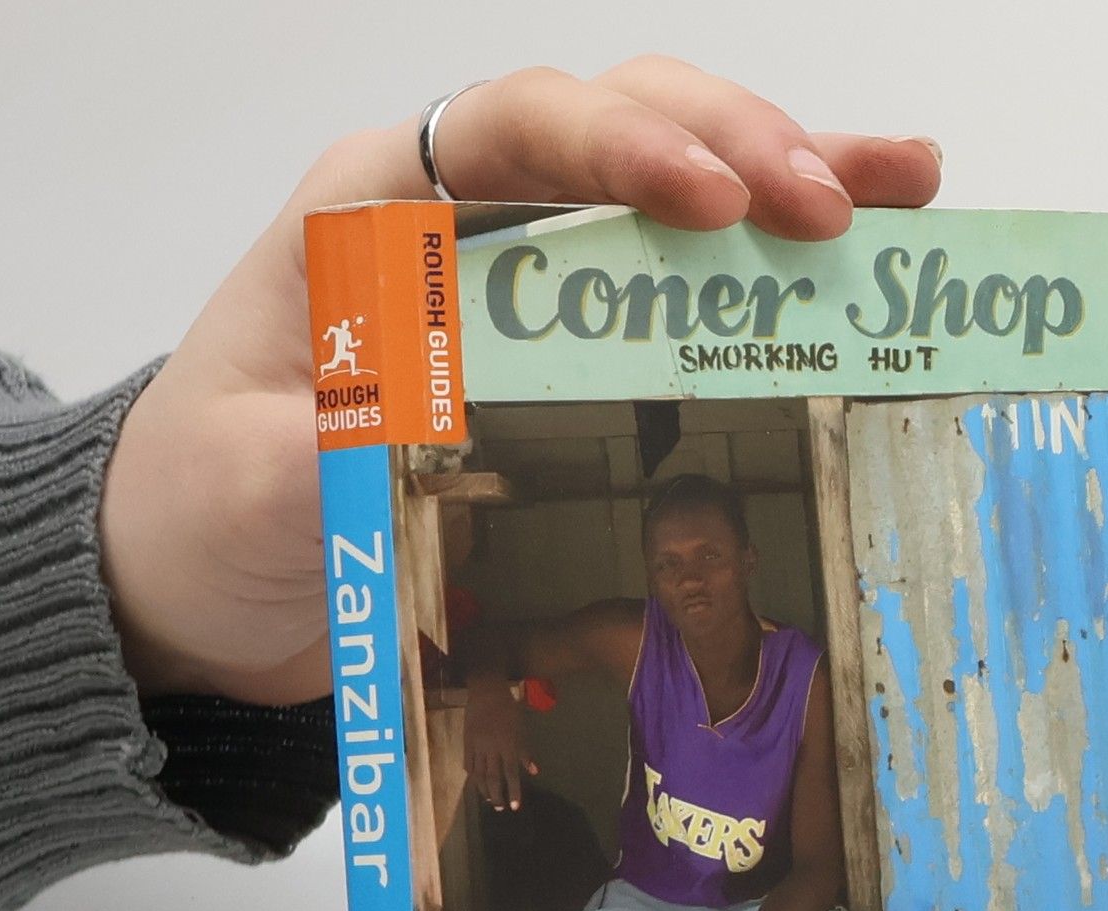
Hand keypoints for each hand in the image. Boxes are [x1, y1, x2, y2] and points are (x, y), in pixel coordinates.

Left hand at [100, 59, 942, 705]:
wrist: (202, 584)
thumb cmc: (201, 512)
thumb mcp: (246, 487)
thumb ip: (324, 445)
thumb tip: (425, 415)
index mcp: (376, 215)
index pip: (515, 130)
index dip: (624, 145)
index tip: (714, 204)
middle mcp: (462, 226)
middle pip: (619, 132)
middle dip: (739, 152)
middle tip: (842, 210)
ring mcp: (523, 288)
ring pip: (668, 195)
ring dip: (787, 186)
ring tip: (906, 195)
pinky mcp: (561, 360)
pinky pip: (672, 297)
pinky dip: (760, 282)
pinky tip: (854, 268)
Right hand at [463, 675, 536, 809]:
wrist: (486, 693)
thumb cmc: (509, 710)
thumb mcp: (522, 729)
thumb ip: (526, 753)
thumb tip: (534, 772)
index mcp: (508, 746)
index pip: (511, 774)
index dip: (514, 791)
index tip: (515, 807)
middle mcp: (492, 749)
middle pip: (493, 778)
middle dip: (497, 795)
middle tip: (500, 808)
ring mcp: (477, 746)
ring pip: (479, 774)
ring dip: (484, 789)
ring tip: (489, 800)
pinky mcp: (467, 742)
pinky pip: (468, 763)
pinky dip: (472, 775)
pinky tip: (476, 783)